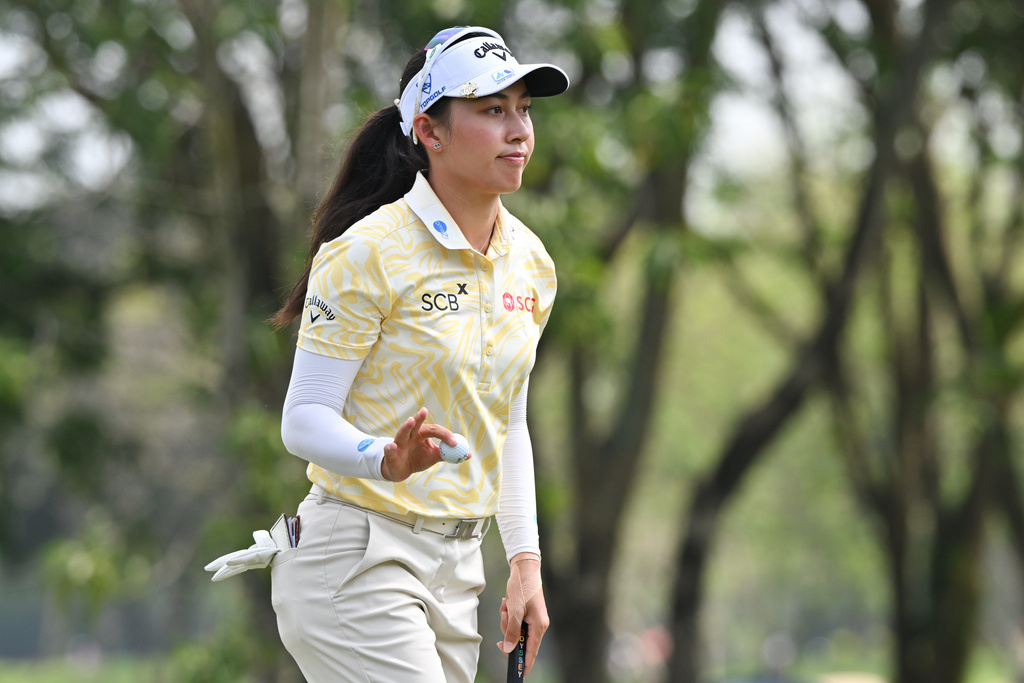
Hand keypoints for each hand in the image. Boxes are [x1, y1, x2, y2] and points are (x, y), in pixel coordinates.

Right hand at [380, 408, 462, 481]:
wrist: (401, 471)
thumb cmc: (417, 459)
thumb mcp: (433, 456)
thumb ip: (448, 454)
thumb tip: (468, 454)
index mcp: (422, 434)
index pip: (434, 430)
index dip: (445, 435)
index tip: (455, 442)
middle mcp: (410, 435)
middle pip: (416, 425)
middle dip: (420, 417)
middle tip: (425, 411)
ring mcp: (399, 443)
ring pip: (402, 433)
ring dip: (406, 427)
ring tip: (410, 421)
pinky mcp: (390, 453)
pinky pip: (390, 449)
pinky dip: (391, 448)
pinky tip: (392, 446)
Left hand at [498, 553, 547, 675]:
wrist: (524, 568)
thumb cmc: (522, 588)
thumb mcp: (515, 610)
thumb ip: (512, 631)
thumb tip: (509, 648)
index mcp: (539, 626)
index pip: (531, 651)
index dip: (524, 663)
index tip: (518, 674)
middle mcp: (538, 624)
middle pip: (519, 640)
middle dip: (508, 630)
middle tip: (505, 616)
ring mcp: (532, 619)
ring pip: (514, 630)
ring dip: (506, 619)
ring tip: (506, 605)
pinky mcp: (526, 613)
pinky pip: (514, 621)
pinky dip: (508, 614)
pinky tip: (507, 603)